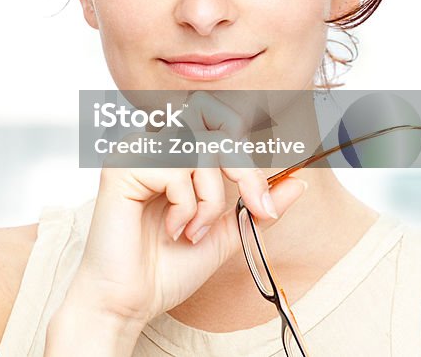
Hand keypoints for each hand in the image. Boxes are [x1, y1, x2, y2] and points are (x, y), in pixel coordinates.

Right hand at [60, 92, 307, 330]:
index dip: (247, 150)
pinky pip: (176, 170)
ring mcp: (134, 151)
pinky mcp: (120, 166)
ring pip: (201, 148)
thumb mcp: (226, 232)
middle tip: (253, 209)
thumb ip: (256, 204)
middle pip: (213, 123)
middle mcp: (151, 142)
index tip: (262, 199)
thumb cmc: (166, 267)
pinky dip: (187, 207)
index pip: (217, 119)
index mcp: (172, 151)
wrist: (131, 301)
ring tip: (194, 231)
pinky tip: (172, 230)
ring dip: (211, 198)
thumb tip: (299, 182)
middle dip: (243, 169)